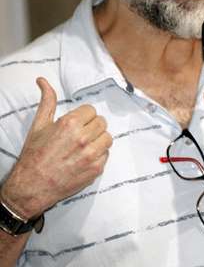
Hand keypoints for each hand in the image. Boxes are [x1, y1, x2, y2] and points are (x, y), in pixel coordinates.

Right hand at [1, 78, 112, 218]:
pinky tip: (84, 158)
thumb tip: (43, 81)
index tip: (76, 124)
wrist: (32, 186)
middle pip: (102, 123)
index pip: (91, 110)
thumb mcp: (39, 125)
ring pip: (108, 138)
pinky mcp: (97, 169)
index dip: (83, 117)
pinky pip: (107, 155)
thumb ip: (47, 101)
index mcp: (70, 124)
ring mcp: (92, 155)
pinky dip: (98, 155)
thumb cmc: (34, 155)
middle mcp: (83, 138)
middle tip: (79, 135)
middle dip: (91, 127)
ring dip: (98, 140)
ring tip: (83, 146)